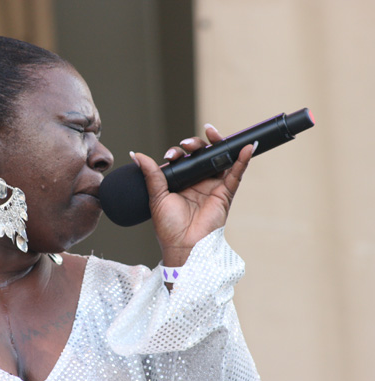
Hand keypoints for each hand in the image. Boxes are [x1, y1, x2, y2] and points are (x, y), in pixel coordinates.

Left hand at [131, 124, 253, 265]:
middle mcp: (198, 182)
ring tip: (212, 132)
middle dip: (196, 144)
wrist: (182, 245)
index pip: (183, 159)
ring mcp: (213, 187)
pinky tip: (245, 147)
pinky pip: (236, 174)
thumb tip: (137, 155)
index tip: (170, 156)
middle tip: (188, 144)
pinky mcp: (225, 194)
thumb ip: (151, 174)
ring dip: (218, 144)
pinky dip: (242, 160)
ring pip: (220, 159)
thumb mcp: (157, 196)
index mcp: (182, 182)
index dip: (178, 152)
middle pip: (202, 155)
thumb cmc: (168, 226)